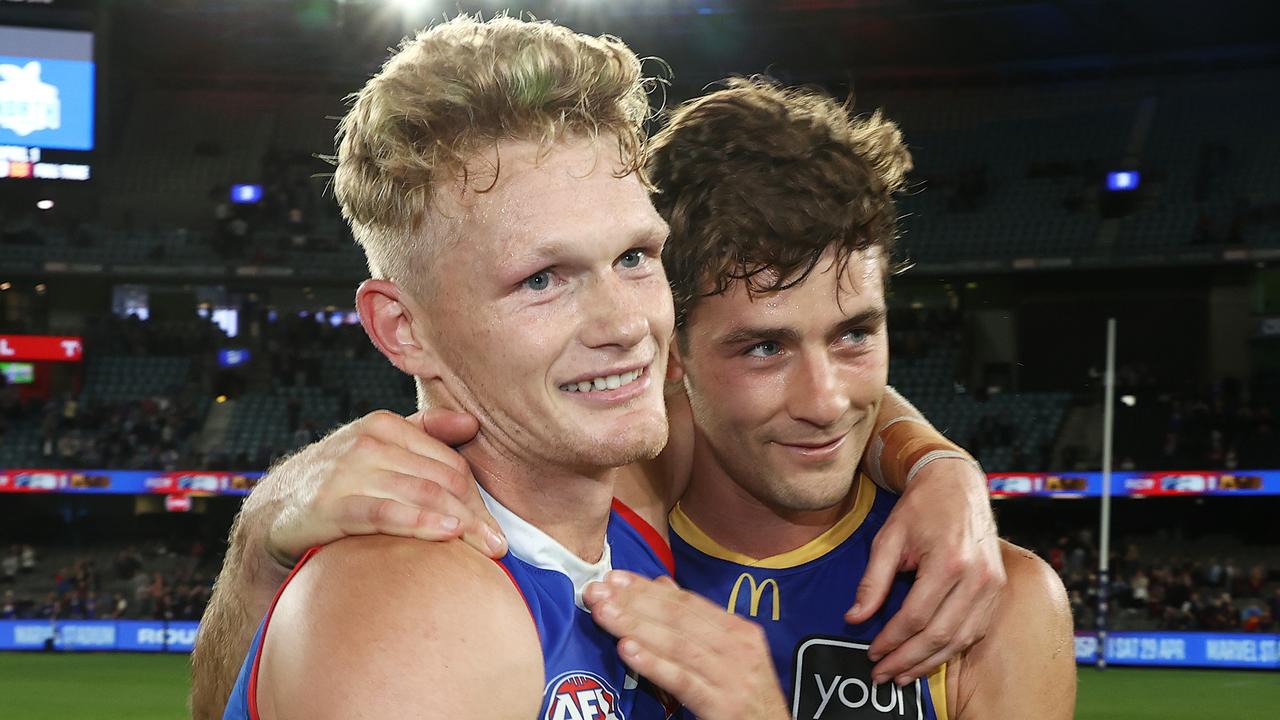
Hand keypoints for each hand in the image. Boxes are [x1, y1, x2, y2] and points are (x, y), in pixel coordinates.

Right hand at [264, 409, 504, 565]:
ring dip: (461, 524)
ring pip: (421, 495)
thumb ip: (423, 432)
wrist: (273, 513)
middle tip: (499, 547)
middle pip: (442, 481)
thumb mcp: (376, 448)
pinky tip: (447, 534)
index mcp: (384, 426)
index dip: (478, 498)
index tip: (498, 530)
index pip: (450, 463)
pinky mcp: (329, 504)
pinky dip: (419, 522)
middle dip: (475, 516)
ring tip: (487, 550)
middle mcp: (367, 442)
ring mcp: (347, 471)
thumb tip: (470, 422)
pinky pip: (384, 512)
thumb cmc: (338, 483)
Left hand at [583, 571, 788, 719]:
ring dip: (636, 626)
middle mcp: (737, 647)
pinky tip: (628, 652)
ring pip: (677, 644)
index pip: (685, 601)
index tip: (613, 578)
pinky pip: (683, 681)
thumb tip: (662, 584)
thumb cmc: (745, 695)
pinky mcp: (724, 704)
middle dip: (633, 602)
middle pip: (678, 617)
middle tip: (598, 592)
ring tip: (605, 615)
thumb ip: (695, 621)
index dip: (646, 588)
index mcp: (738, 630)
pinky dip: (654, 664)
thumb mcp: (728, 653)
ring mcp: (732, 675)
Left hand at [845, 457, 1004, 684]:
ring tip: (902, 674)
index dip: (891, 640)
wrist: (957, 484)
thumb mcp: (888, 539)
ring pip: (960, 639)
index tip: (871, 653)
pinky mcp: (998, 590)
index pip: (915, 616)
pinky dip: (951, 649)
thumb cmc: (920, 508)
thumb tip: (855, 618)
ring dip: (929, 662)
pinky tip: (929, 658)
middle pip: (939, 634)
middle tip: (882, 673)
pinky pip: (974, 630)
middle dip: (907, 659)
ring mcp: (992, 586)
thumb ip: (872, 581)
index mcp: (948, 562)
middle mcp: (977, 578)